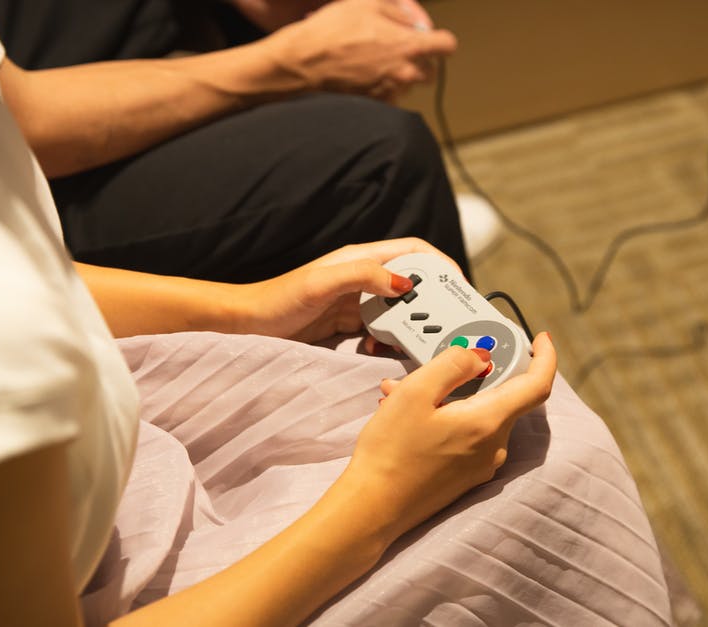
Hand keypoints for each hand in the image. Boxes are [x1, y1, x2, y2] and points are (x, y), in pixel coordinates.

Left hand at [235, 237, 460, 342]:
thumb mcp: (321, 283)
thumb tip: (405, 284)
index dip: (442, 266)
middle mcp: (365, 278)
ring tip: (416, 343)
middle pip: (415, 285)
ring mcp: (359, 303)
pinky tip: (380, 353)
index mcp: (362, 258)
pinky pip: (384, 333)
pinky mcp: (351, 326)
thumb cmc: (278, 299)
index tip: (459, 288)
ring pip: (401, 312)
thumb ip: (362, 276)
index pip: (416, 253)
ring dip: (412, 327)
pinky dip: (390, 343)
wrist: (248, 325)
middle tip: (445, 325)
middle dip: (433, 303)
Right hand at [264, 0, 456, 101]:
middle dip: (419, 59)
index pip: (447, 45)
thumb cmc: (333, 31)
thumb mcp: (367, 4)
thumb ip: (400, 11)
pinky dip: (382, 87)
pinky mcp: (375, 105)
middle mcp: (405, 73)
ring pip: (408, 84)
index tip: (430, 38)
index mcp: (409, 46)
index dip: (439, 39)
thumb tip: (414, 20)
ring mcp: (391, 92)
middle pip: (431, 71)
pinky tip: (364, 75)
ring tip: (373, 60)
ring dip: (399, 73)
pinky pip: (389, 97)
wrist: (304, 63)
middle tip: (397, 48)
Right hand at [342, 332, 556, 539]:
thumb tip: (480, 357)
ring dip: (448, 396)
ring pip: (478, 414)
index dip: (545, 357)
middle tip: (433, 365)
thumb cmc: (390, 452)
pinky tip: (407, 416)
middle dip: (470, 375)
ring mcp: (481, 464)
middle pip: (501, 396)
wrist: (372, 508)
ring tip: (401, 392)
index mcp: (488, 422)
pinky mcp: (466, 475)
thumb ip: (454, 365)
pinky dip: (445, 417)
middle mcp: (493, 446)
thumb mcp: (416, 392)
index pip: (537, 385)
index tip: (541, 339)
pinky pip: (466, 434)